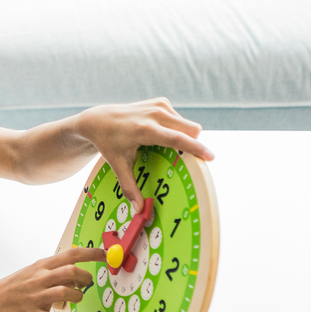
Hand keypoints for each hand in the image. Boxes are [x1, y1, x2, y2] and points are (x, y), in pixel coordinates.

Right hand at [0, 247, 105, 311]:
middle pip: (71, 271)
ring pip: (66, 292)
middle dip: (85, 278)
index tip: (106, 255)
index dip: (92, 253)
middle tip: (87, 283)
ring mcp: (37, 297)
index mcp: (42, 266)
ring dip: (77, 296)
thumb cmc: (14, 287)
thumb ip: (55, 271)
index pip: (71, 254)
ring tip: (76, 299)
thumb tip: (78, 274)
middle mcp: (40, 279)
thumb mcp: (34, 272)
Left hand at [75, 98, 213, 206]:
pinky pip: (179, 119)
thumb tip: (139, 209)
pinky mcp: (162, 102)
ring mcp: (159, 105)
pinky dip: (175, 129)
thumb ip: (129, 187)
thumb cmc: (108, 142)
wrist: (100, 119)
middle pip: (191, 129)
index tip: (210, 157)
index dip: (196, 148)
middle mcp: (155, 114)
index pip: (177, 139)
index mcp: (145, 130)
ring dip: (183, 136)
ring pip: (187, 125)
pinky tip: (157, 134)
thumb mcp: (117, 165)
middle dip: (192, 143)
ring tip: (162, 145)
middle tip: (180, 157)